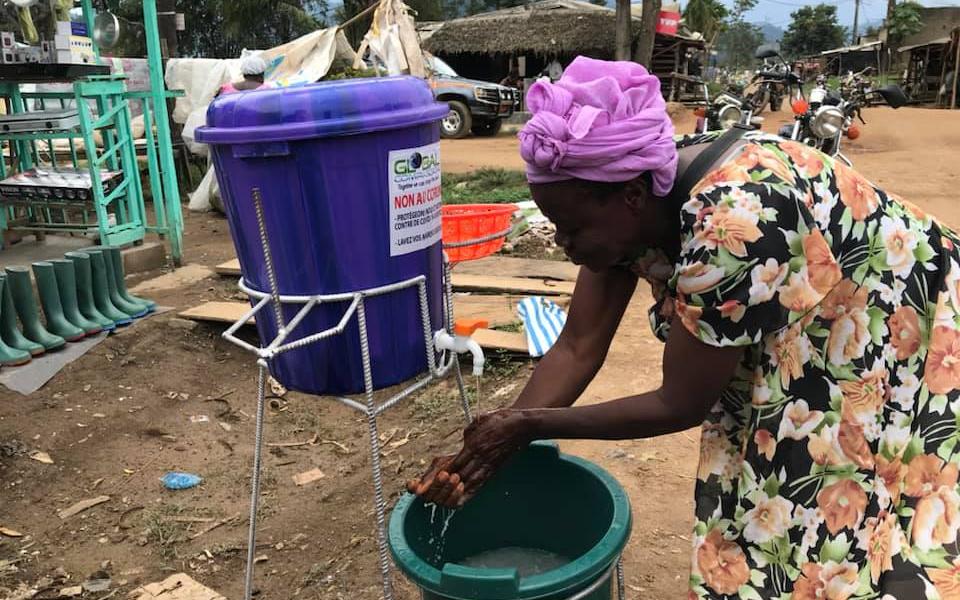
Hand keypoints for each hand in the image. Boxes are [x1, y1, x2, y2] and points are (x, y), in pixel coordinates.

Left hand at [407, 409, 531, 507]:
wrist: (523, 426)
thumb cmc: (503, 419)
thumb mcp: (482, 420)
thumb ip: (471, 430)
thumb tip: (466, 437)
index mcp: (475, 444)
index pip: (457, 462)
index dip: (446, 472)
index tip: (437, 478)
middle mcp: (481, 457)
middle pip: (462, 475)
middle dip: (449, 485)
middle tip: (438, 493)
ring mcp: (490, 464)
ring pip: (472, 482)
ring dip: (460, 491)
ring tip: (449, 500)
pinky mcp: (496, 468)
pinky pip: (483, 481)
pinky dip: (473, 490)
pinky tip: (466, 496)